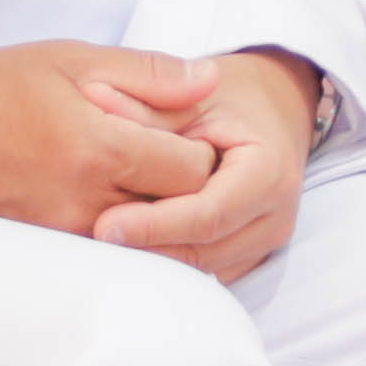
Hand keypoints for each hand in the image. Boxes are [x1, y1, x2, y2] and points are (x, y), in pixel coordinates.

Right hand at [0, 37, 224, 235]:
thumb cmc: (1, 86)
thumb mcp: (75, 60)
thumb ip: (149, 73)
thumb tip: (210, 80)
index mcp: (97, 148)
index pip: (193, 171)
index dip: (201, 150)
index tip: (183, 134)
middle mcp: (84, 201)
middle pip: (177, 211)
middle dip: (183, 184)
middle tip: (166, 154)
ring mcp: (64, 234)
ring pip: (147, 238)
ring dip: (154, 209)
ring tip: (135, 174)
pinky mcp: (48, 250)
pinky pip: (110, 251)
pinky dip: (122, 228)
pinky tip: (107, 195)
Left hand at [91, 49, 316, 283]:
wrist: (270, 113)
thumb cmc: (227, 99)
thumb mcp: (189, 94)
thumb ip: (145, 107)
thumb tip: (93, 98)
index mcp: (269, 171)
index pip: (208, 214)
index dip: (155, 225)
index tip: (105, 225)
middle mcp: (275, 215)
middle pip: (202, 250)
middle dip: (147, 248)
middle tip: (90, 238)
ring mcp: (265, 242)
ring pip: (200, 269)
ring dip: (152, 259)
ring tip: (102, 243)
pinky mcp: (248, 256)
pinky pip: (203, 271)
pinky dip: (167, 262)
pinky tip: (130, 244)